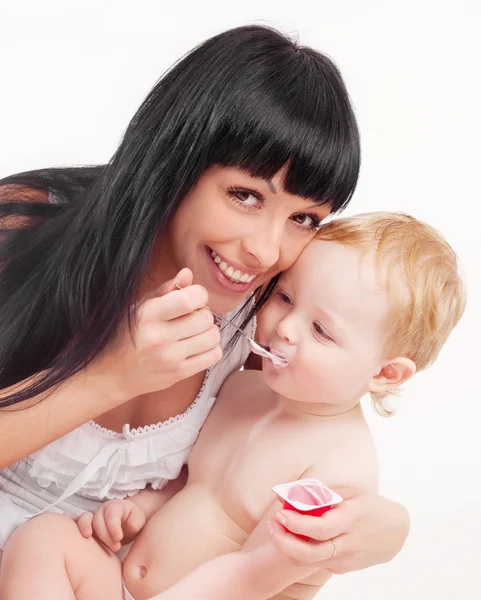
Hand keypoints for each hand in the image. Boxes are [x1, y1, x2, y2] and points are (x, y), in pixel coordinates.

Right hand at [74, 499, 146, 551]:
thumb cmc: (132, 521)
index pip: (111, 516)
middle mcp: (101, 510)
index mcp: (114, 507)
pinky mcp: (85, 525)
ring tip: (87, 536)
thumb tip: (130, 526)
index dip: (114, 527)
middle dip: (105, 534)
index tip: (119, 538)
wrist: (127, 521)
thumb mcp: (138, 520)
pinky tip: (63, 522)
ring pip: (84, 519)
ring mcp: (91, 517)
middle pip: (97, 520)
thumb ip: (136, 522)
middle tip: (115, 547)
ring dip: (84, 527)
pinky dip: (68, 521)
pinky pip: (74, 521)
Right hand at [92, 268, 222, 400]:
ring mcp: (170, 358)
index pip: (189, 299)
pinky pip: (213, 356)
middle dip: (203, 313)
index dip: (199, 294)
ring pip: (213, 337)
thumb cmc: (123, 336)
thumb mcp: (138, 307)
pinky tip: (198, 346)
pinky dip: (212, 348)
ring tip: (196, 332)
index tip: (194, 297)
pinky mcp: (178, 374)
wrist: (109, 374)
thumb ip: (165, 290)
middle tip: (192, 317)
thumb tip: (188, 273)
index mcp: (148, 315)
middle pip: (205, 318)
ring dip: (209, 331)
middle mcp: (159, 337)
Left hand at [269, 489, 409, 573]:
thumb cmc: (369, 505)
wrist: (395, 531)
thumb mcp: (348, 492)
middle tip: (272, 525)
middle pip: (311, 552)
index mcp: (351, 520)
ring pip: (311, 561)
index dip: (296, 523)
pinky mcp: (343, 567)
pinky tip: (294, 537)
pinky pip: (318, 562)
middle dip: (285, 542)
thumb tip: (287, 492)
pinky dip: (301, 552)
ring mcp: (346, 559)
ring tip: (276, 530)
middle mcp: (349, 543)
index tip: (280, 513)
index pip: (319, 528)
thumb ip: (318, 494)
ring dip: (289, 548)